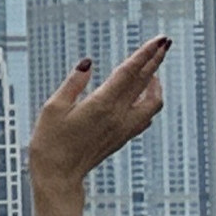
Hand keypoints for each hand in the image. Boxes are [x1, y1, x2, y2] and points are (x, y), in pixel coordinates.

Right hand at [29, 40, 168, 204]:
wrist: (58, 176)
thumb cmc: (50, 142)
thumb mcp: (53, 107)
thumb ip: (74, 83)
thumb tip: (88, 63)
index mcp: (103, 105)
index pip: (130, 72)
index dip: (145, 53)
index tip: (159, 39)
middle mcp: (119, 116)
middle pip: (146, 82)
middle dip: (156, 60)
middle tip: (164, 43)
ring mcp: (123, 128)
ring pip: (152, 102)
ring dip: (156, 84)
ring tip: (152, 70)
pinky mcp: (122, 138)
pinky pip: (145, 116)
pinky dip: (148, 101)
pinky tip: (142, 96)